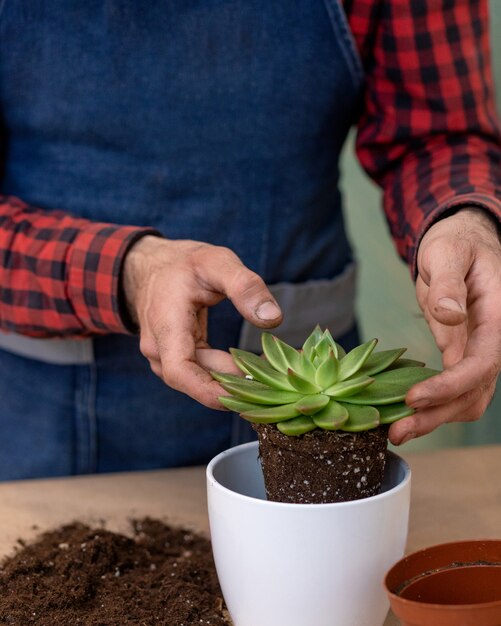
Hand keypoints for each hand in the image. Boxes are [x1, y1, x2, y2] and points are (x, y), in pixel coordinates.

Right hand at [122, 236, 281, 407]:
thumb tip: (273, 319)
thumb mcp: (218, 262)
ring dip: (231, 382)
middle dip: (233, 386)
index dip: (208, 391)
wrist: (155, 266)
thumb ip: (245, 287)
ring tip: (268, 375)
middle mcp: (159, 347)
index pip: (179, 371)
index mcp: (166, 324)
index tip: (244, 396)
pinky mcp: (176, 359)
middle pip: (194, 380)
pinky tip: (251, 370)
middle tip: (274, 383)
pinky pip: (200, 374)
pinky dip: (225, 374)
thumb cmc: (186, 263)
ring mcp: (164, 356)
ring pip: (198, 380)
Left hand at [389, 208, 500, 444]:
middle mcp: (490, 342)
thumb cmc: (455, 243)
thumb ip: (448, 284)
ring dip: (434, 418)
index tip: (414, 397)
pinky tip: (402, 412)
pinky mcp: (458, 353)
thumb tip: (450, 315)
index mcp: (496, 318)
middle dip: (437, 415)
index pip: (482, 364)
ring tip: (396, 431)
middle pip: (473, 392)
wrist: (459, 242)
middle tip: (397, 431)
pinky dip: (430, 404)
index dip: (450, 386)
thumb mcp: (447, 253)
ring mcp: (475, 350)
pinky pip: (451, 388)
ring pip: (465, 398)